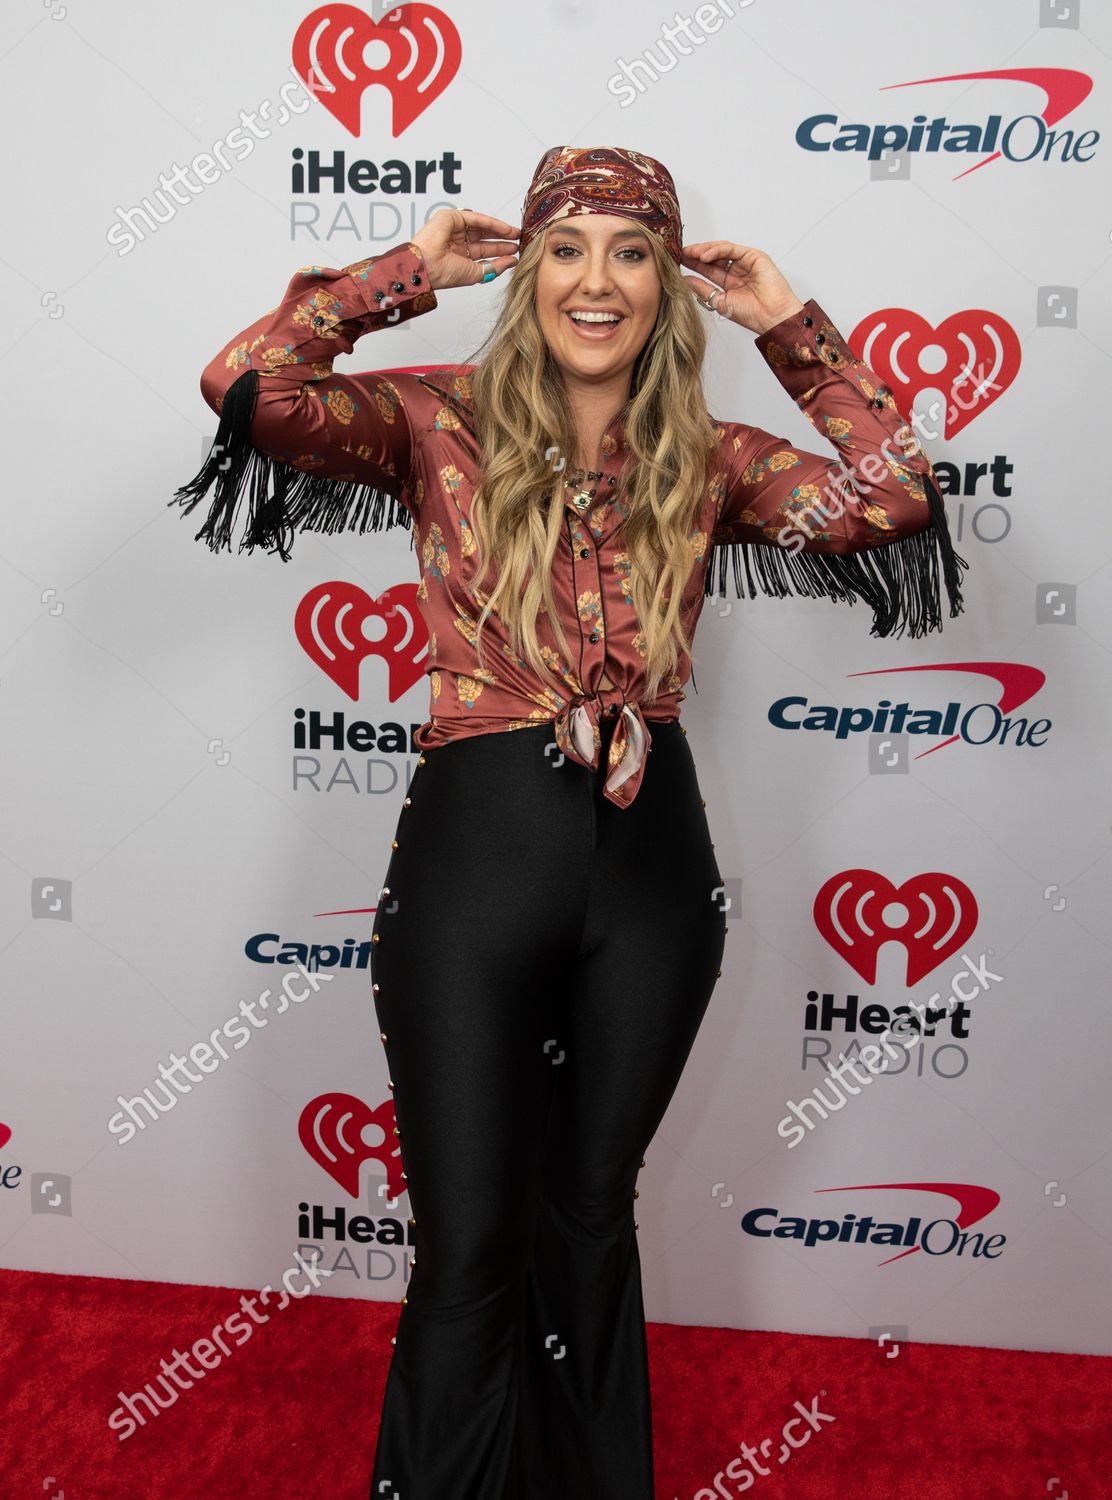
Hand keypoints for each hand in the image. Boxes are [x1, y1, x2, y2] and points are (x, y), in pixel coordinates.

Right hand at [411, 208, 519, 292]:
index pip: (482, 251)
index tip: (514, 252)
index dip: (499, 251)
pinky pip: (475, 218)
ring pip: (481, 226)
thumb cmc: (444, 274)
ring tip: (515, 234)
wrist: (427, 267)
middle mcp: (455, 242)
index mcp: (457, 256)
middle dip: (501, 239)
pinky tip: (505, 228)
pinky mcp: (450, 217)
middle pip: (483, 238)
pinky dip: (491, 222)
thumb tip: (512, 261)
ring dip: (499, 230)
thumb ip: (495, 266)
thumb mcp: (477, 273)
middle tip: (518, 240)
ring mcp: (452, 229)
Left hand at [680, 241, 803, 334]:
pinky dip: (716, 250)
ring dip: (704, 250)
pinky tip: (704, 256)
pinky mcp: (754, 256)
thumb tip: (685, 280)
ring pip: (721, 250)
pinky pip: (731, 249)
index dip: (694, 265)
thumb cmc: (752, 314)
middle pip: (713, 258)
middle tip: (679, 253)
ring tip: (689, 254)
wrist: (772, 317)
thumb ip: (703, 289)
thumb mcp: (719, 301)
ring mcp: (745, 262)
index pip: (709, 270)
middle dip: (696, 255)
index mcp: (730, 283)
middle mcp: (737, 271)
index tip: (677, 263)